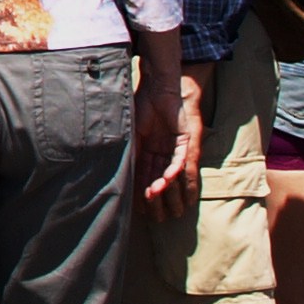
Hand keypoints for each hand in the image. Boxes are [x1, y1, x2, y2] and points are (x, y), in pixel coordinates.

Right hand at [136, 76, 199, 214]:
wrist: (158, 87)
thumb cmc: (142, 105)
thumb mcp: (132, 132)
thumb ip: (130, 151)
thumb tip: (118, 170)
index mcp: (148, 150)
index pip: (144, 175)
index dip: (141, 191)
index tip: (138, 208)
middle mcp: (163, 153)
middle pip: (159, 179)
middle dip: (156, 197)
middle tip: (154, 215)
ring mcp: (175, 148)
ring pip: (171, 174)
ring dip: (166, 188)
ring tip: (157, 198)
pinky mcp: (186, 142)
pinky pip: (180, 160)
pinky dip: (174, 171)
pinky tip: (167, 180)